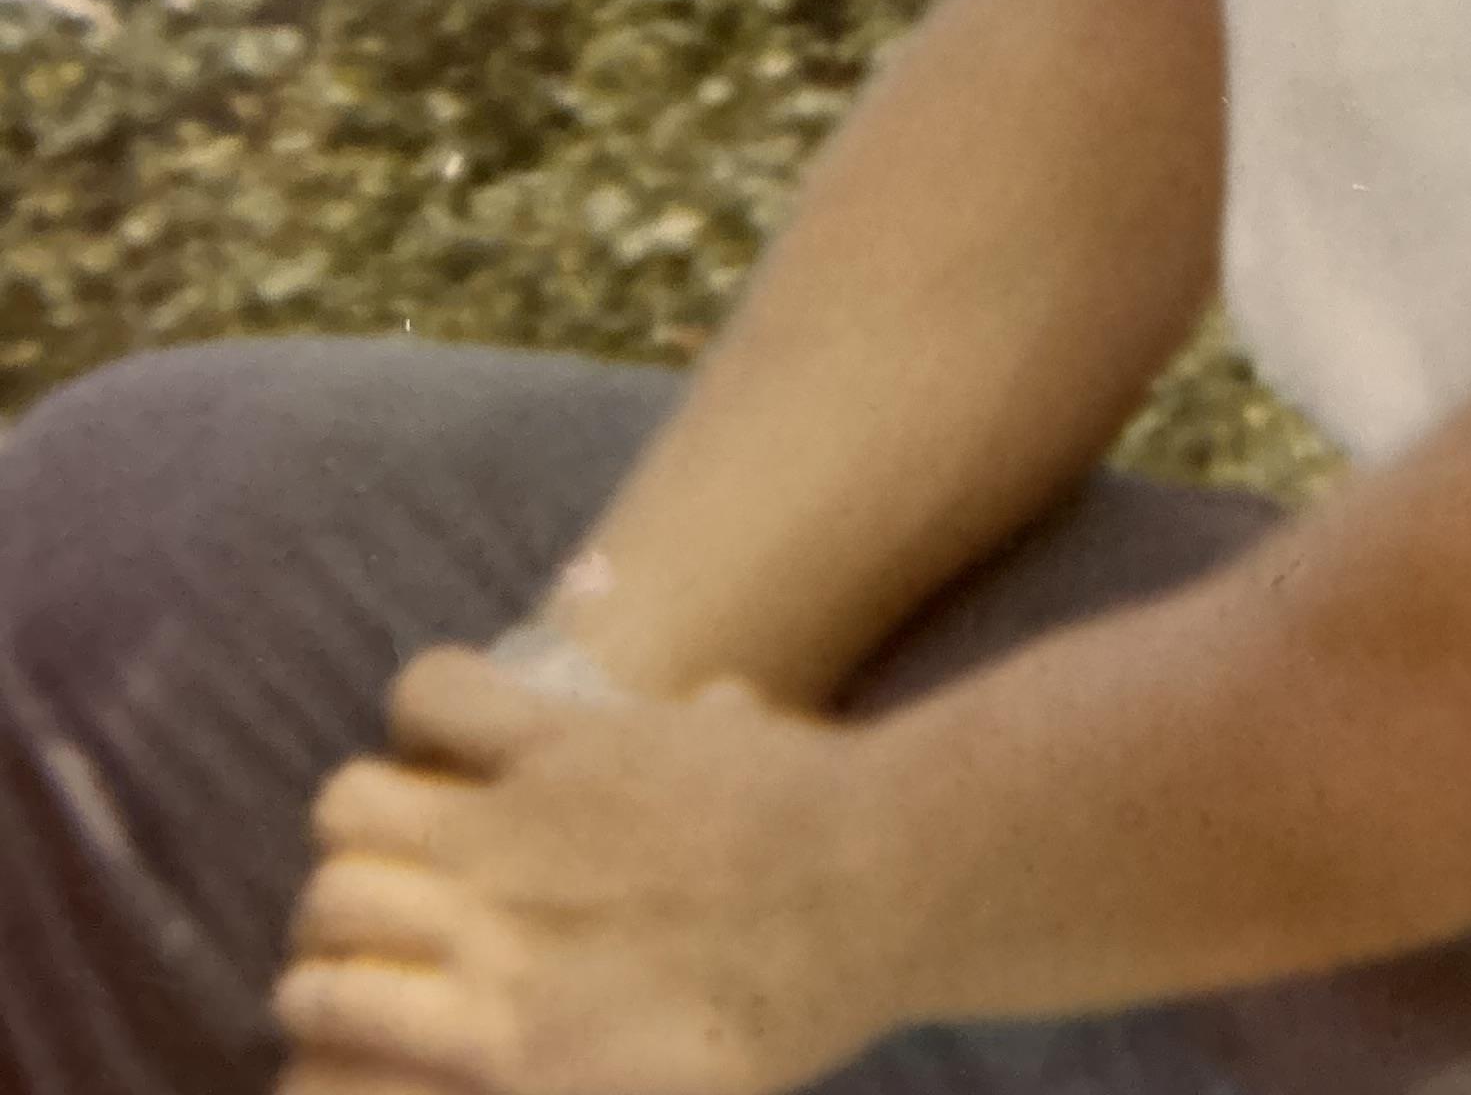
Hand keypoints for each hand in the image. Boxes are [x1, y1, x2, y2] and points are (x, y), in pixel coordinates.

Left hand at [274, 646, 902, 1094]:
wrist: (866, 885)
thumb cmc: (822, 809)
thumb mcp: (745, 739)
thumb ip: (707, 726)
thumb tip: (717, 710)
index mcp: (559, 744)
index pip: (424, 693)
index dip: (423, 732)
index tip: (445, 770)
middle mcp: (502, 835)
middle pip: (343, 815)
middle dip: (356, 864)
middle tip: (390, 911)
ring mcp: (495, 944)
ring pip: (324, 933)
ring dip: (330, 972)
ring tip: (358, 1005)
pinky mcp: (506, 1052)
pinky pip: (356, 1045)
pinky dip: (343, 1068)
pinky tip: (373, 1075)